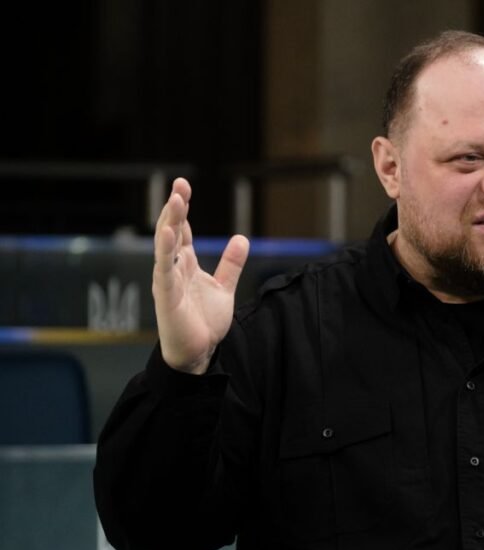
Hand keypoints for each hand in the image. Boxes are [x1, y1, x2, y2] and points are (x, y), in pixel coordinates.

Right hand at [153, 178, 249, 373]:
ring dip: (170, 222)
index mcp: (186, 264)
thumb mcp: (224, 287)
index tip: (183, 187)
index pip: (183, 230)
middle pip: (172, 231)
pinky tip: (168, 234)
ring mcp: (168, 281)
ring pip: (166, 246)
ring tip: (175, 200)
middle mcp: (174, 268)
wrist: (199, 353)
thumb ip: (231, 264)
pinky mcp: (166, 296)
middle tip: (179, 184)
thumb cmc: (204, 322)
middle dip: (175, 208)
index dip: (183, 209)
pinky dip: (165, 252)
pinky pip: (164, 270)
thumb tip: (242, 238)